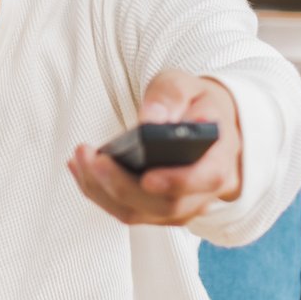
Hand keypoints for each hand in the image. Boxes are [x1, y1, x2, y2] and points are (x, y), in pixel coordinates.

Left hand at [67, 71, 243, 226]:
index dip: (177, 182)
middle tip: (93, 158)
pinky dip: (98, 192)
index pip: (206, 179)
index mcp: (220, 160)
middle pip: (165, 205)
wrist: (202, 124)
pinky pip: (125, 210)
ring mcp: (180, 208)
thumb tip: (150, 119)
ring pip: (139, 213)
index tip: (147, 176)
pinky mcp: (155, 211)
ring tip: (79, 158)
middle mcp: (203, 193)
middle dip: (122, 184)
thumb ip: (171, 97)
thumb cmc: (194, 105)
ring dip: (102, 190)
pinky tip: (80, 167)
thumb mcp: (187, 86)